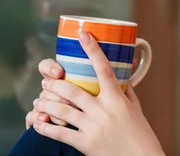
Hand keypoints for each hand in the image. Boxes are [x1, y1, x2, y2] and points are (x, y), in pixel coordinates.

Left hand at [32, 30, 164, 155]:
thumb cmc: (142, 135)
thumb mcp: (136, 109)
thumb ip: (126, 92)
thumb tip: (122, 77)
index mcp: (117, 99)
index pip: (104, 68)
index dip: (93, 49)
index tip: (83, 35)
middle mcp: (104, 110)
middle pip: (73, 91)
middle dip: (55, 84)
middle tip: (46, 81)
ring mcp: (94, 127)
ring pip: (63, 110)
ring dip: (47, 103)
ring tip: (39, 100)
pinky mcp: (86, 144)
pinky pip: (61, 134)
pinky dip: (46, 128)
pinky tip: (38, 123)